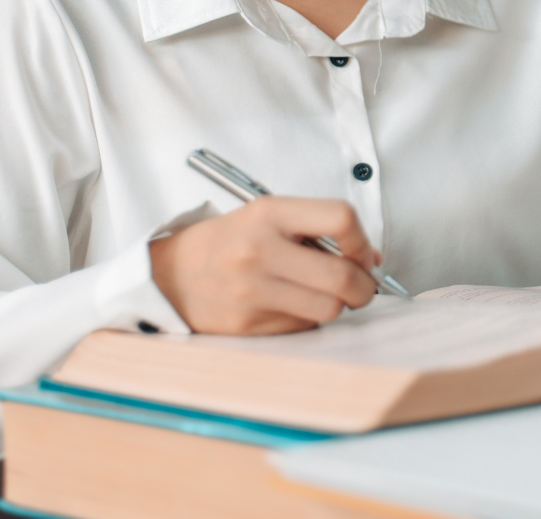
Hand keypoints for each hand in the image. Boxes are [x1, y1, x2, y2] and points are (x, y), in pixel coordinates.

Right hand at [149, 197, 379, 334]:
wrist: (170, 275)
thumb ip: (319, 230)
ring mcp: (253, 290)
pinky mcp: (248, 325)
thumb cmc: (229, 242)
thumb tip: (370, 259)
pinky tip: (291, 304)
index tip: (362, 252)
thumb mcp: (268, 217)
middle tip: (362, 285)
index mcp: (270, 213)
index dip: (362, 240)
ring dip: (338, 305)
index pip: (340, 218)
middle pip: (341, 276)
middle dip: (364, 286)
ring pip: (328, 308)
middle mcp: (261, 250)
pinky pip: (303, 326)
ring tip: (325, 294)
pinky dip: (309, 318)